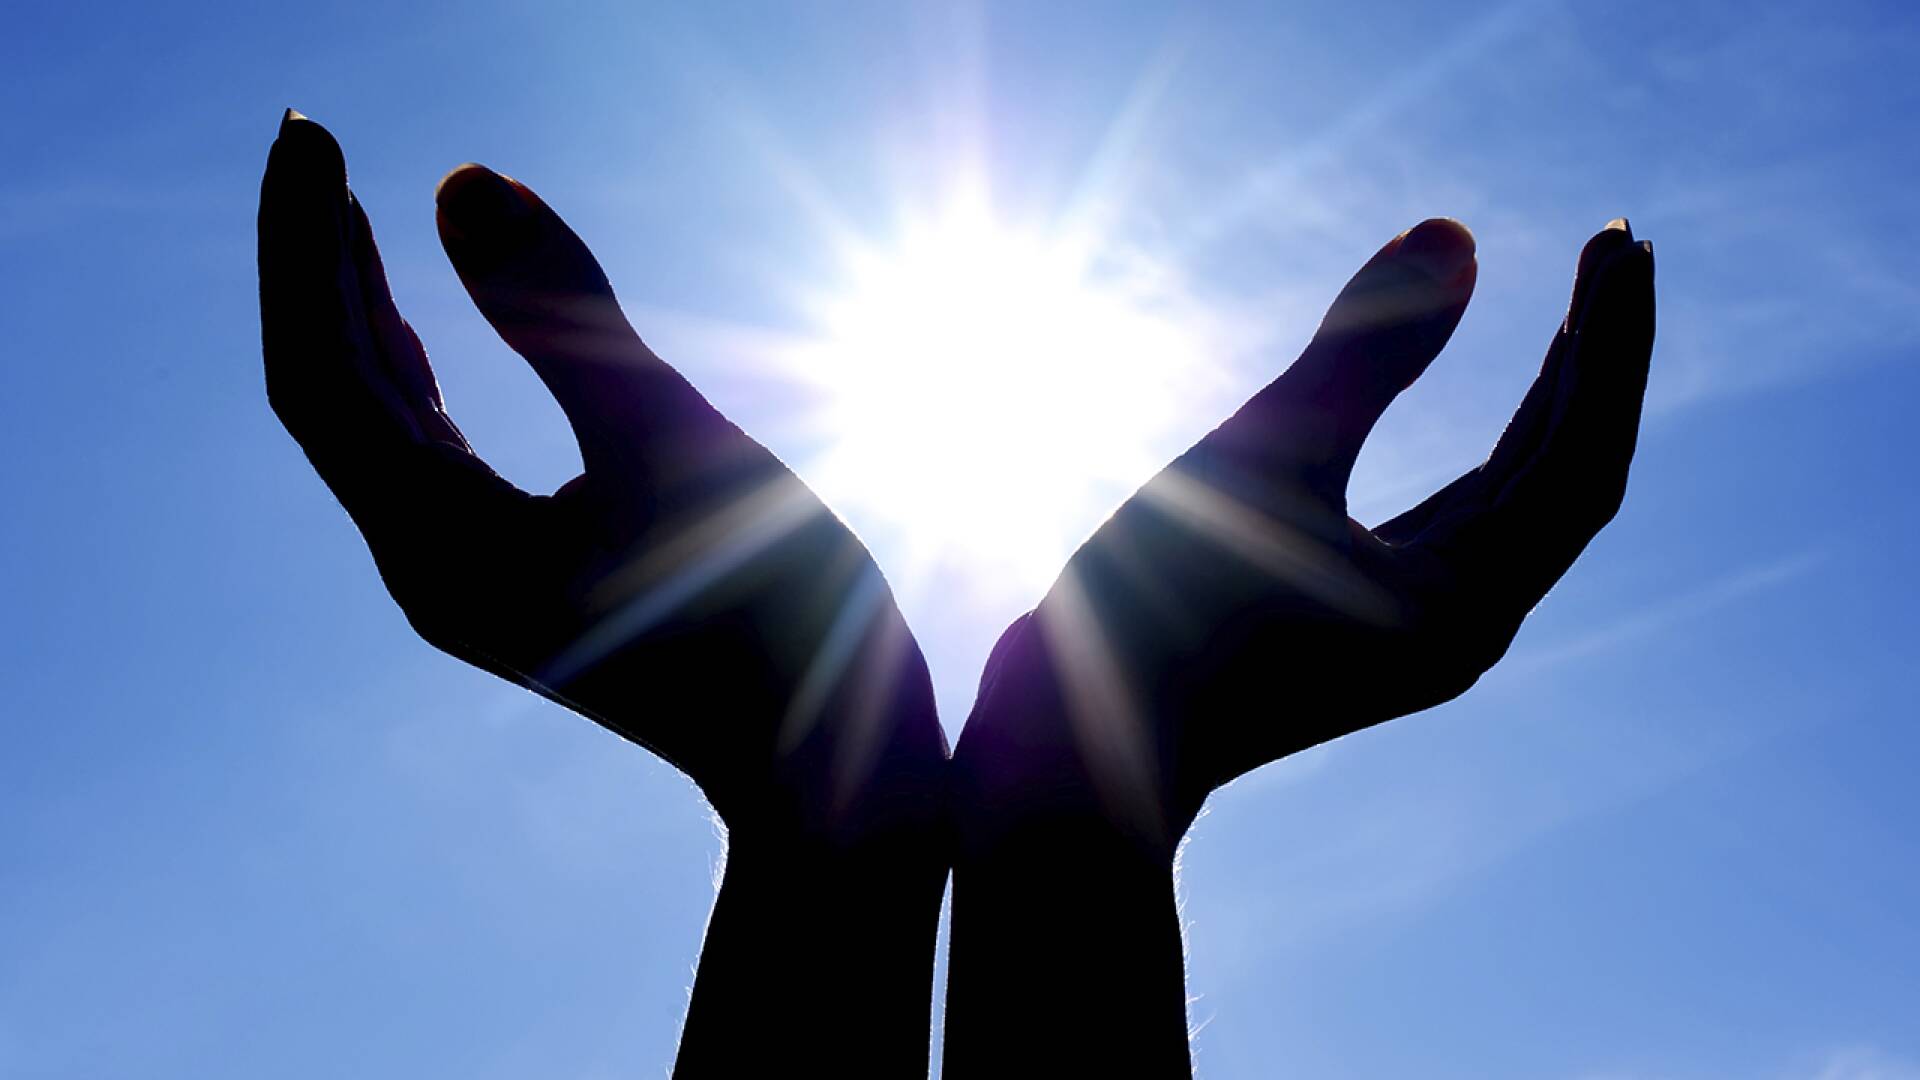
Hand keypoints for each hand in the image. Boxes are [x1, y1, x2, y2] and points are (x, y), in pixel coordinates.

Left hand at [259, 111, 945, 846]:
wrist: (824, 768)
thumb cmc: (771, 616)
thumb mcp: (674, 443)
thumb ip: (567, 313)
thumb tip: (460, 181)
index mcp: (443, 549)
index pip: (323, 373)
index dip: (300, 249)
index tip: (310, 135)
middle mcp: (430, 570)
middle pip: (331, 395)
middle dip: (313, 265)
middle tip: (309, 138)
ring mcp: (468, 581)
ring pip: (376, 429)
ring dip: (357, 316)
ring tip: (338, 209)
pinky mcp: (512, 579)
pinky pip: (426, 462)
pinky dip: (413, 379)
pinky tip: (410, 329)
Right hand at [956, 217, 1654, 854]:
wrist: (1070, 754)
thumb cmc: (1159, 611)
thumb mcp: (1265, 458)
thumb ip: (1362, 349)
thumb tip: (1457, 234)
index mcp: (1461, 609)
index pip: (1582, 458)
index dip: (1613, 343)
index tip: (1621, 238)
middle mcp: (1458, 629)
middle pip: (1568, 479)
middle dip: (1598, 360)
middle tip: (1620, 244)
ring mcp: (1414, 631)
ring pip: (1516, 505)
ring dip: (1550, 404)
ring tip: (1579, 309)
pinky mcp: (1365, 621)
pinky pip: (1461, 524)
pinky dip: (1487, 454)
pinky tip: (1492, 407)